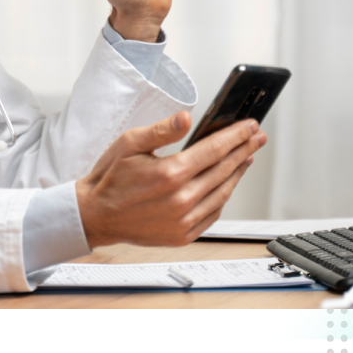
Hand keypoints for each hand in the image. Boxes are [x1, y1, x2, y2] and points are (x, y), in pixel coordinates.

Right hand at [75, 112, 267, 248]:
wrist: (96, 215)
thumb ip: (162, 130)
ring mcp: (183, 220)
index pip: (215, 149)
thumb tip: (186, 118)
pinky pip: (213, 213)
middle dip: (244, 149)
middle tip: (257, 137)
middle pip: (224, 169)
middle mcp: (181, 200)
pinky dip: (223, 196)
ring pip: (223, 192)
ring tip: (246, 156)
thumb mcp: (130, 143)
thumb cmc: (111, 178)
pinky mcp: (183, 235)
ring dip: (238, 172)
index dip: (236, 135)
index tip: (251, 126)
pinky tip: (227, 183)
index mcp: (170, 174)